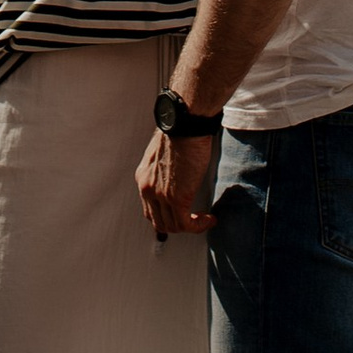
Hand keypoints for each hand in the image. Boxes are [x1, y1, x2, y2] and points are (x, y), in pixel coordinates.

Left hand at [136, 124, 219, 241]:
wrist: (185, 125)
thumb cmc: (181, 130)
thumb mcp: (166, 152)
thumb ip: (167, 167)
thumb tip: (181, 174)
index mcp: (143, 177)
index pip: (149, 208)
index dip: (166, 215)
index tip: (182, 215)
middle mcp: (147, 188)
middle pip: (158, 222)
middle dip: (177, 225)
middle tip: (194, 221)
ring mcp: (160, 195)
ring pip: (172, 226)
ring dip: (190, 226)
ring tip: (204, 219)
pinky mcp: (176, 198)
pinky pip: (185, 224)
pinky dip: (198, 226)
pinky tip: (208, 219)